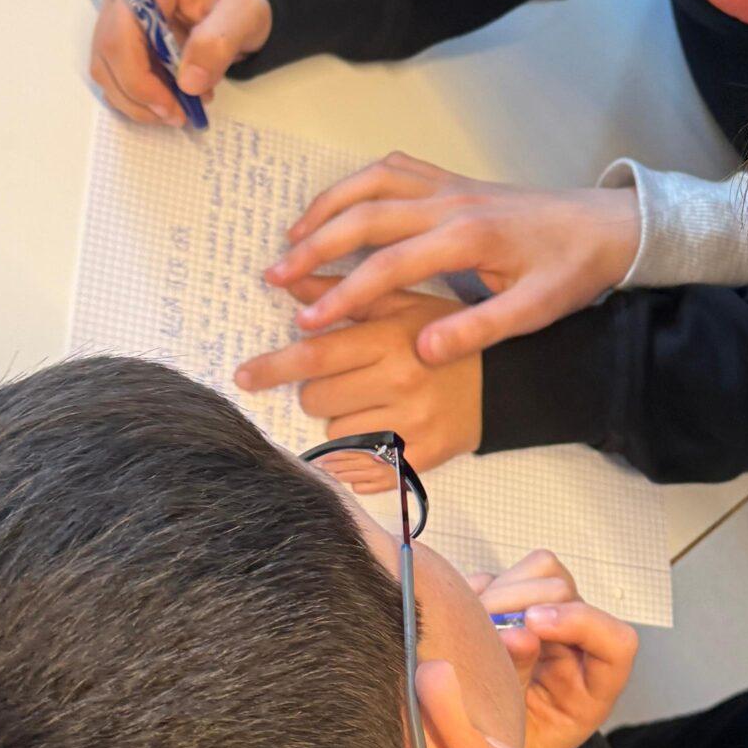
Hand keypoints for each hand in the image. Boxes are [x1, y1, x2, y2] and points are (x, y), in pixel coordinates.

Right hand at [88, 0, 272, 125]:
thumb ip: (219, 42)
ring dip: (140, 103)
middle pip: (108, 57)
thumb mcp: (245, 14)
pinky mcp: (119, 46)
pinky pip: (115, 80)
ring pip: (107, 73)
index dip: (137, 77)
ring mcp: (114, 22)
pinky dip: (140, 101)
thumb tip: (188, 83)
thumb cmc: (235, 4)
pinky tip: (172, 102)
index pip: (121, 34)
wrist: (231, 8)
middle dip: (141, 96)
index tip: (171, 106)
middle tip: (179, 116)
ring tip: (181, 110)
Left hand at [235, 280, 482, 474]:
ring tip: (372, 405)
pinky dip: (353, 457)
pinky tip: (373, 435)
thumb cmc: (444, 335)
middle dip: (317, 392)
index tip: (244, 375)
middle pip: (316, 400)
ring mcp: (410, 426)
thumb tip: (285, 279)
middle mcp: (399, 383)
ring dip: (341, 422)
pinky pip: (359, 468)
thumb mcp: (400, 303)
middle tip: (346, 382)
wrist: (504, 382)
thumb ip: (342, 294)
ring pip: (334, 435)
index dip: (272, 367)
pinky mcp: (419, 460)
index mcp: (390, 340)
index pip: (313, 358)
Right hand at [263, 153, 639, 364]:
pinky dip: (358, 181)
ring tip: (290, 239)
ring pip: (372, 183)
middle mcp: (451, 203)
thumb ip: (476, 331)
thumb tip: (419, 351)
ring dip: (326, 207)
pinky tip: (338, 204)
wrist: (607, 225)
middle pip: (365, 215)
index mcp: (468, 238)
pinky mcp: (454, 179)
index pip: (388, 265)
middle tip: (274, 277)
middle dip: (315, 246)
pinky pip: (394, 168)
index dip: (343, 296)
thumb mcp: (535, 312)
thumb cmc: (571, 271)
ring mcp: (450, 185)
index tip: (306, 323)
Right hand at [470, 551, 637, 747]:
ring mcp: (550, 621)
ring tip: (471, 624)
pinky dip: (481, 592)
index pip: (616, 641)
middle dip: (519, 602)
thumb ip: (516, 684)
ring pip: (540, 571)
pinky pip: (504, 577)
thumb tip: (512, 633)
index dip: (579, 621)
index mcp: (594, 684)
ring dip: (501, 592)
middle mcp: (578, 644)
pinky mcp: (519, 608)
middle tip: (481, 627)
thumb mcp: (515, 733)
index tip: (532, 624)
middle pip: (566, 590)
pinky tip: (464, 621)